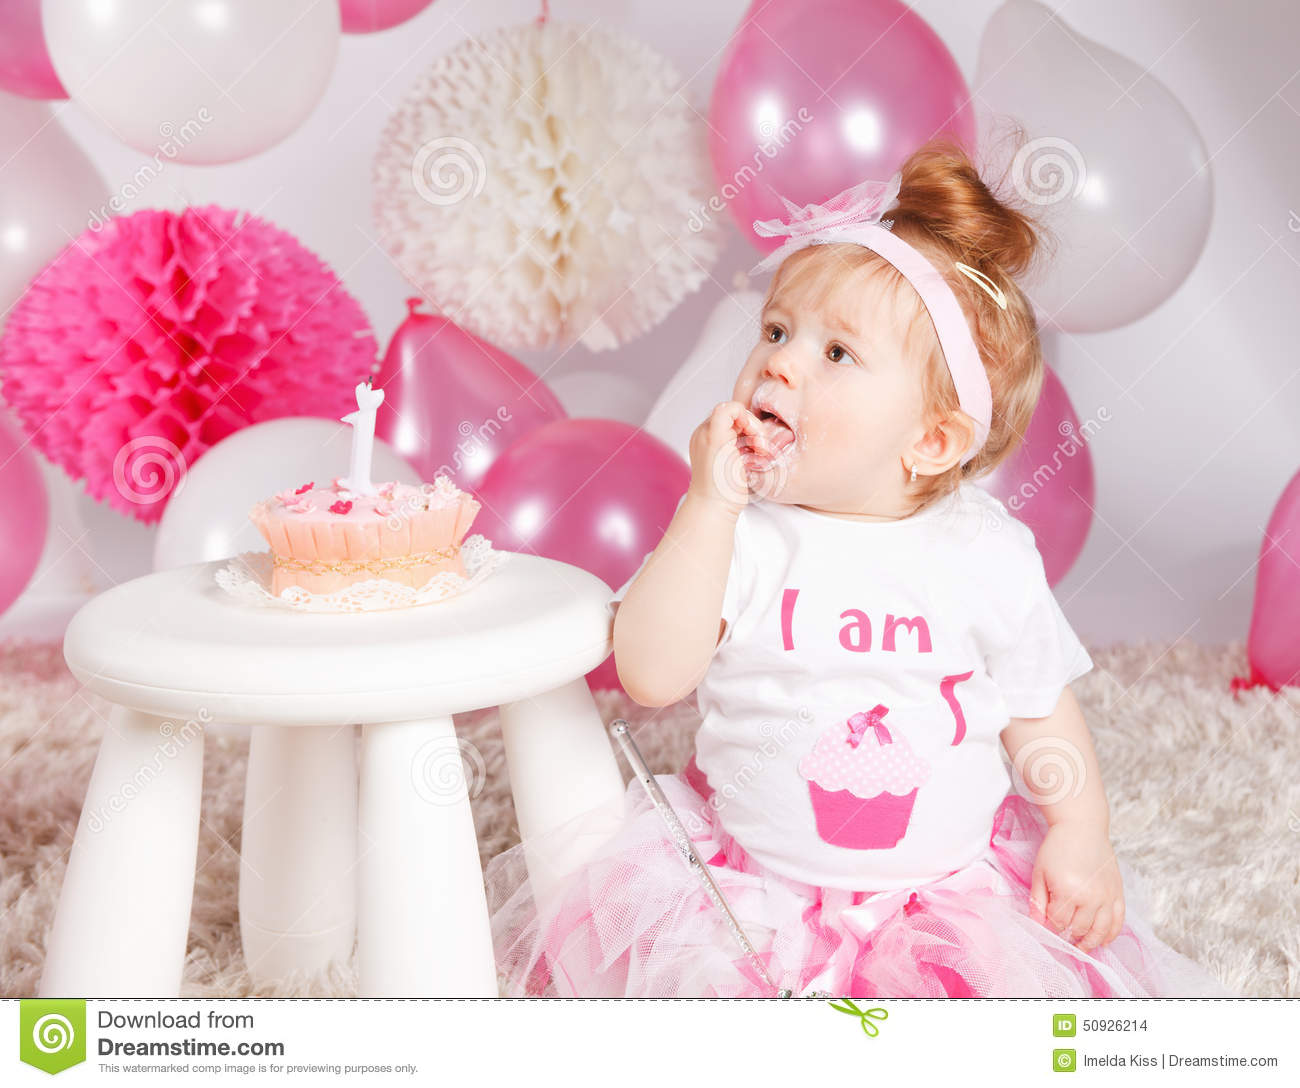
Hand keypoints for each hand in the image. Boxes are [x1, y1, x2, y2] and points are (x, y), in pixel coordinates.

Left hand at [687, 400, 766, 517]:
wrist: (716, 508)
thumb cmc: (716, 480)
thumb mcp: (716, 438)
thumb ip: (723, 415)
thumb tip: (735, 408)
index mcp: (706, 430)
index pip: (731, 409)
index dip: (746, 419)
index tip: (750, 433)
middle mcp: (713, 438)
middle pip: (742, 420)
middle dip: (755, 431)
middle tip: (758, 446)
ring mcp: (725, 450)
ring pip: (749, 434)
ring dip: (758, 441)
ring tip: (759, 454)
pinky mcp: (734, 462)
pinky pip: (749, 447)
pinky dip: (756, 450)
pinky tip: (757, 459)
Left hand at [1029, 821, 1125, 951]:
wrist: (1082, 827)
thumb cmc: (1057, 847)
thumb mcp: (1039, 872)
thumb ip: (1037, 901)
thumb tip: (1036, 924)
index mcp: (1068, 891)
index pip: (1058, 922)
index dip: (1051, 926)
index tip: (1047, 925)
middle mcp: (1091, 897)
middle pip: (1080, 929)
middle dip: (1070, 937)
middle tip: (1064, 940)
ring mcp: (1107, 896)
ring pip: (1101, 931)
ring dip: (1091, 943)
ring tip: (1082, 949)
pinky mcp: (1118, 892)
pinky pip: (1118, 920)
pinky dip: (1112, 934)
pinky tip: (1104, 941)